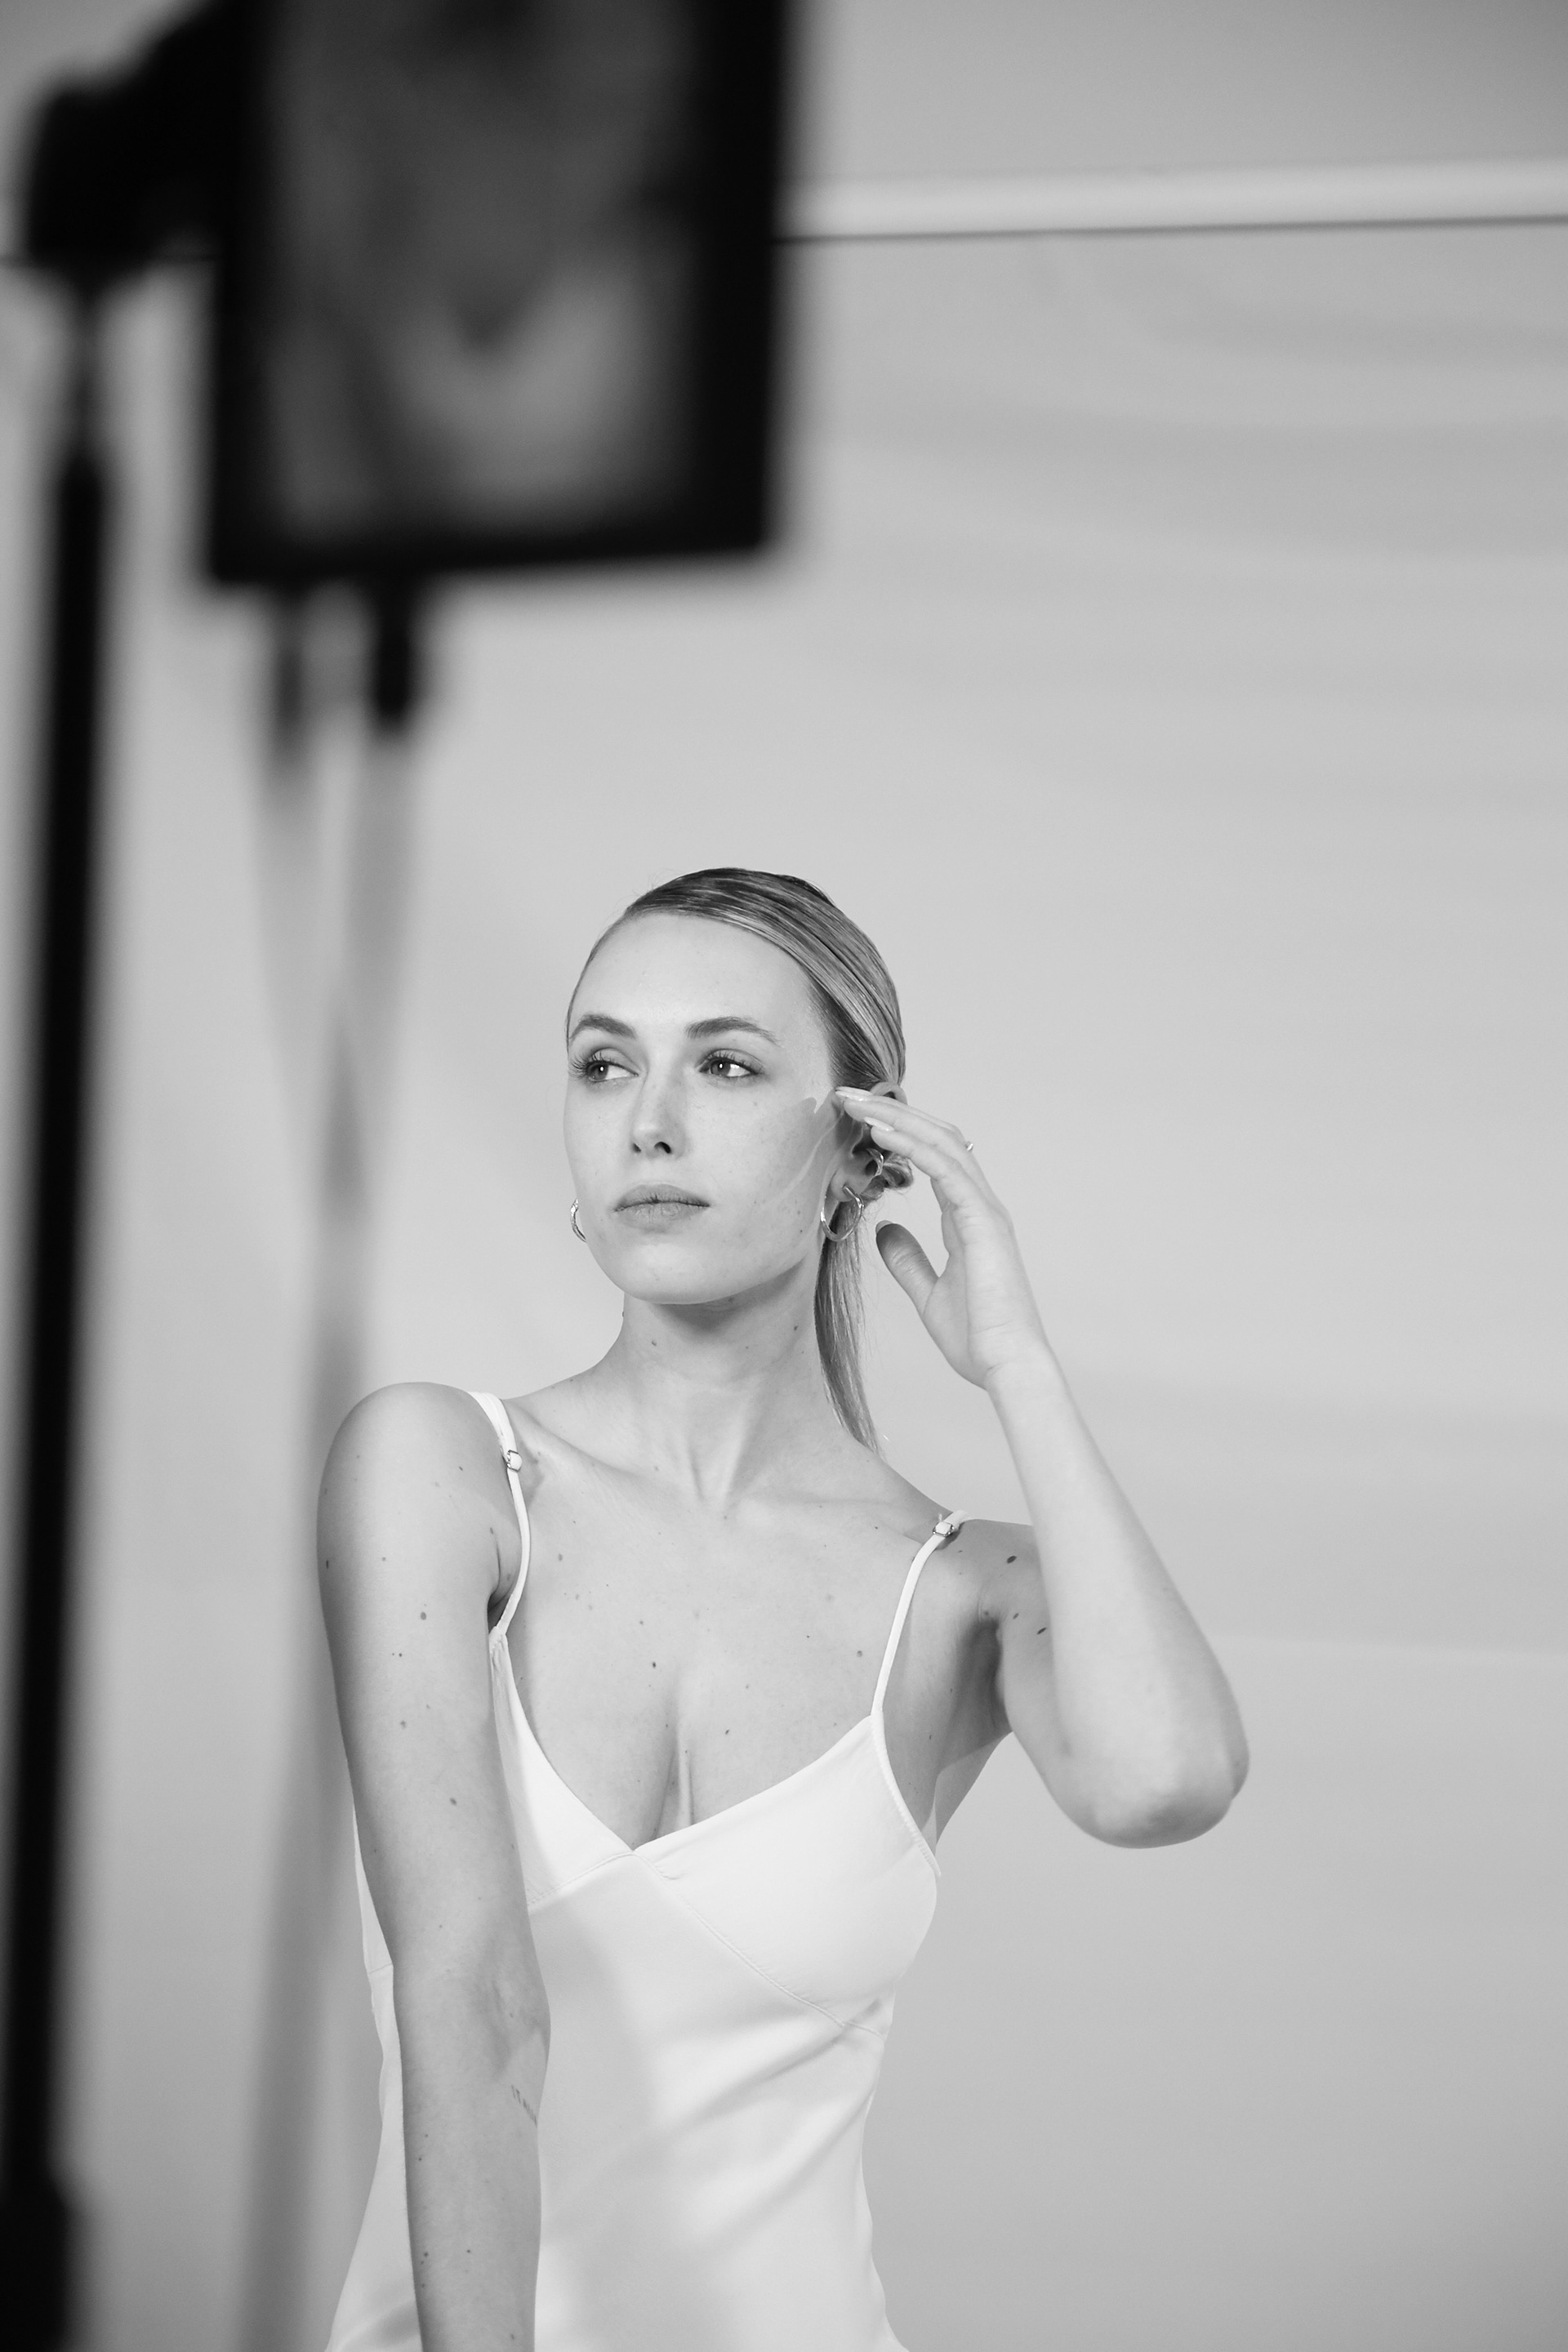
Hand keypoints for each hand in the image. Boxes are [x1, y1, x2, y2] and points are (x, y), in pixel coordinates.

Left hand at [834, 1088, 1051, 1390]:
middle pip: (937, 1138)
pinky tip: (881, 1131)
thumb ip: (908, 1260)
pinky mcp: (983, 1220)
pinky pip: (945, 1167)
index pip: (933, 1158)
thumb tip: (884, 1231)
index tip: (856, 1120)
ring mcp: (984, 1210)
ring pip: (942, 1142)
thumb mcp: (928, 1294)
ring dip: (898, 1117)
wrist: (1006, 1365)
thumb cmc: (977, 1338)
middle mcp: (979, 1205)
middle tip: (848, 1096)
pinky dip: (913, 1143)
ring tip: (858, 1103)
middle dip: (893, 1112)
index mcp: (968, 1219)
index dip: (898, 1132)